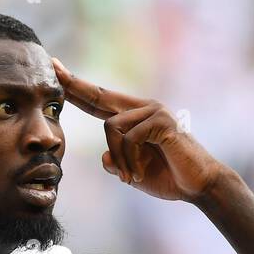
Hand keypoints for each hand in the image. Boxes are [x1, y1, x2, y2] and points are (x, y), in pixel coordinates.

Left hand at [52, 57, 229, 202]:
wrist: (200, 186)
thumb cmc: (170, 178)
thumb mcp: (134, 172)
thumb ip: (117, 163)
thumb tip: (105, 156)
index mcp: (136, 117)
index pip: (100, 101)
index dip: (77, 88)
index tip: (56, 69)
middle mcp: (144, 108)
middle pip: (100, 96)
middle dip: (74, 85)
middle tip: (53, 66)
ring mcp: (154, 110)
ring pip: (111, 127)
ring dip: (119, 159)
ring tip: (131, 178)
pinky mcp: (161, 120)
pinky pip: (128, 138)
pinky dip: (129, 161)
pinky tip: (139, 175)